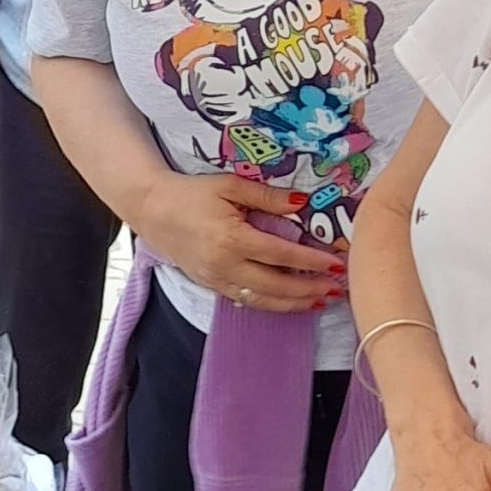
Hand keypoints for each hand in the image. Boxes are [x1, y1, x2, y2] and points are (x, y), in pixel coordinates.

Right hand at [128, 174, 342, 313]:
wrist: (152, 209)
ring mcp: (216, 279)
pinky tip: (290, 302)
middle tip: (338, 288)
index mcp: (231, 238)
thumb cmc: (191, 194)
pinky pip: (245, 301)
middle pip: (276, 285)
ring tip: (321, 301)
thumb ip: (267, 196)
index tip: (336, 264)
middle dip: (309, 289)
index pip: (281, 255)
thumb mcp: (229, 186)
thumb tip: (302, 203)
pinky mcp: (210, 285)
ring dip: (294, 303)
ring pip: (262, 300)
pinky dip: (271, 305)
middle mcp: (225, 265)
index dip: (311, 262)